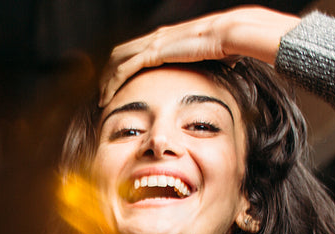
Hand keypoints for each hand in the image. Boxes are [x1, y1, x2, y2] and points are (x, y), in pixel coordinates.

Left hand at [100, 6, 301, 104]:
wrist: (233, 33)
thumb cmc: (230, 46)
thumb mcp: (213, 58)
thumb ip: (209, 66)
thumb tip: (223, 71)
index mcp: (168, 39)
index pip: (137, 51)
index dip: (124, 68)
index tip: (118, 87)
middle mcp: (157, 38)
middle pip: (121, 53)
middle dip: (108, 74)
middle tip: (102, 94)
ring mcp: (154, 43)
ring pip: (117, 60)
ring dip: (105, 80)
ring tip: (101, 98)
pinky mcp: (154, 51)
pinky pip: (124, 69)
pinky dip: (112, 83)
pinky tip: (106, 98)